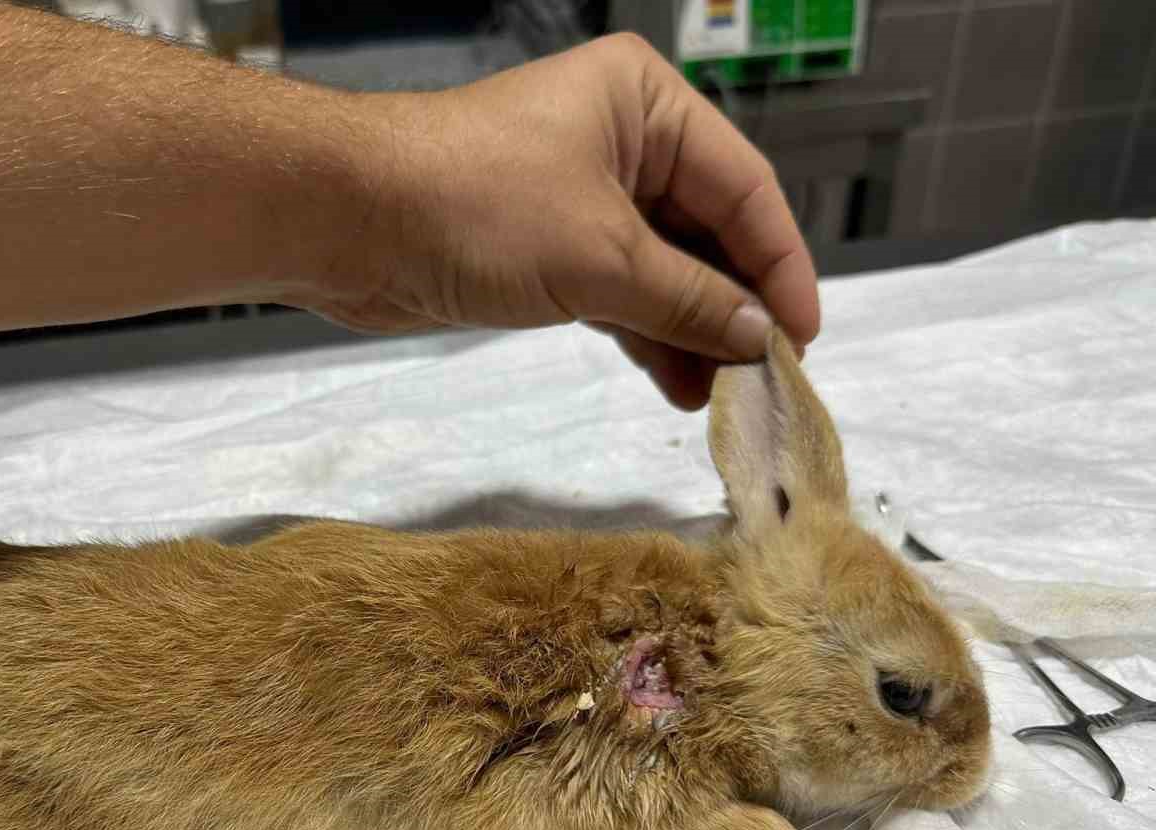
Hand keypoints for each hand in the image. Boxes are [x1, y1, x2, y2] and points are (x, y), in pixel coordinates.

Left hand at [307, 34, 819, 409]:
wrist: (351, 224)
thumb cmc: (472, 205)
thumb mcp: (601, 256)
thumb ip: (688, 300)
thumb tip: (759, 338)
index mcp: (647, 106)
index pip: (745, 189)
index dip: (781, 267)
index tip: (805, 338)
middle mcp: (623, 143)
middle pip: (708, 232)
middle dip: (736, 307)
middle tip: (768, 380)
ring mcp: (583, 199)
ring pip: (664, 271)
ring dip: (694, 333)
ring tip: (724, 398)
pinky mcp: (547, 252)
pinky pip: (620, 295)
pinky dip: (648, 337)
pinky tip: (679, 384)